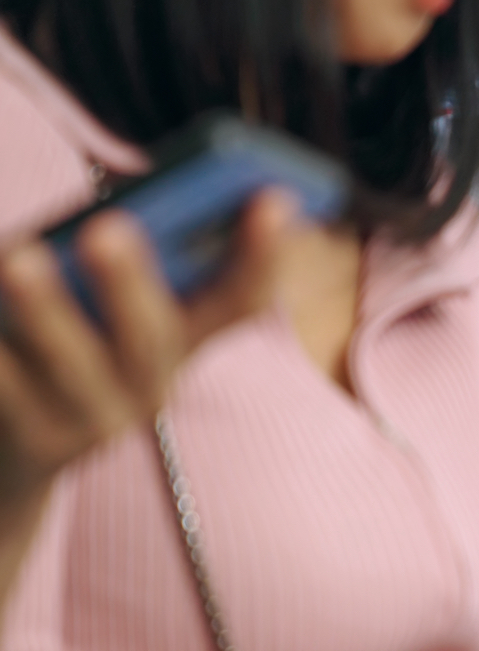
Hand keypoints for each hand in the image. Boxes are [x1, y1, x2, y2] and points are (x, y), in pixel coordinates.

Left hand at [0, 192, 295, 512]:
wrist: (28, 446)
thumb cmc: (75, 335)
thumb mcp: (113, 301)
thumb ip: (133, 251)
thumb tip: (120, 200)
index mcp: (189, 341)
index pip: (242, 301)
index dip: (264, 257)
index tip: (275, 199)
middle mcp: (155, 385)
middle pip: (152, 338)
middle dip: (131, 283)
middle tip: (108, 226)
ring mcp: (97, 420)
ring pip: (75, 366)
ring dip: (49, 312)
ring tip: (19, 257)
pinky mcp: (37, 443)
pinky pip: (9, 385)